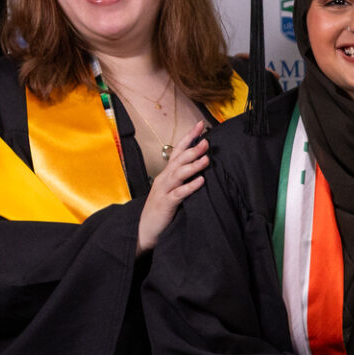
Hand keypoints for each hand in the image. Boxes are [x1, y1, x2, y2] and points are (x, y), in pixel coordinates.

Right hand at [136, 122, 207, 253]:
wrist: (146, 229)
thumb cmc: (162, 209)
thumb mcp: (172, 189)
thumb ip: (182, 177)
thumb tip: (200, 164)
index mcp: (167, 174)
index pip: (179, 151)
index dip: (189, 137)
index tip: (201, 125)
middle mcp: (164, 179)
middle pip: (179, 159)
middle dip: (193, 149)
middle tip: (207, 141)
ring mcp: (164, 190)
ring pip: (179, 174)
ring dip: (193, 165)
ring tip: (207, 159)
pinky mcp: (166, 204)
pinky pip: (179, 194)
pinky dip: (190, 187)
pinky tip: (201, 182)